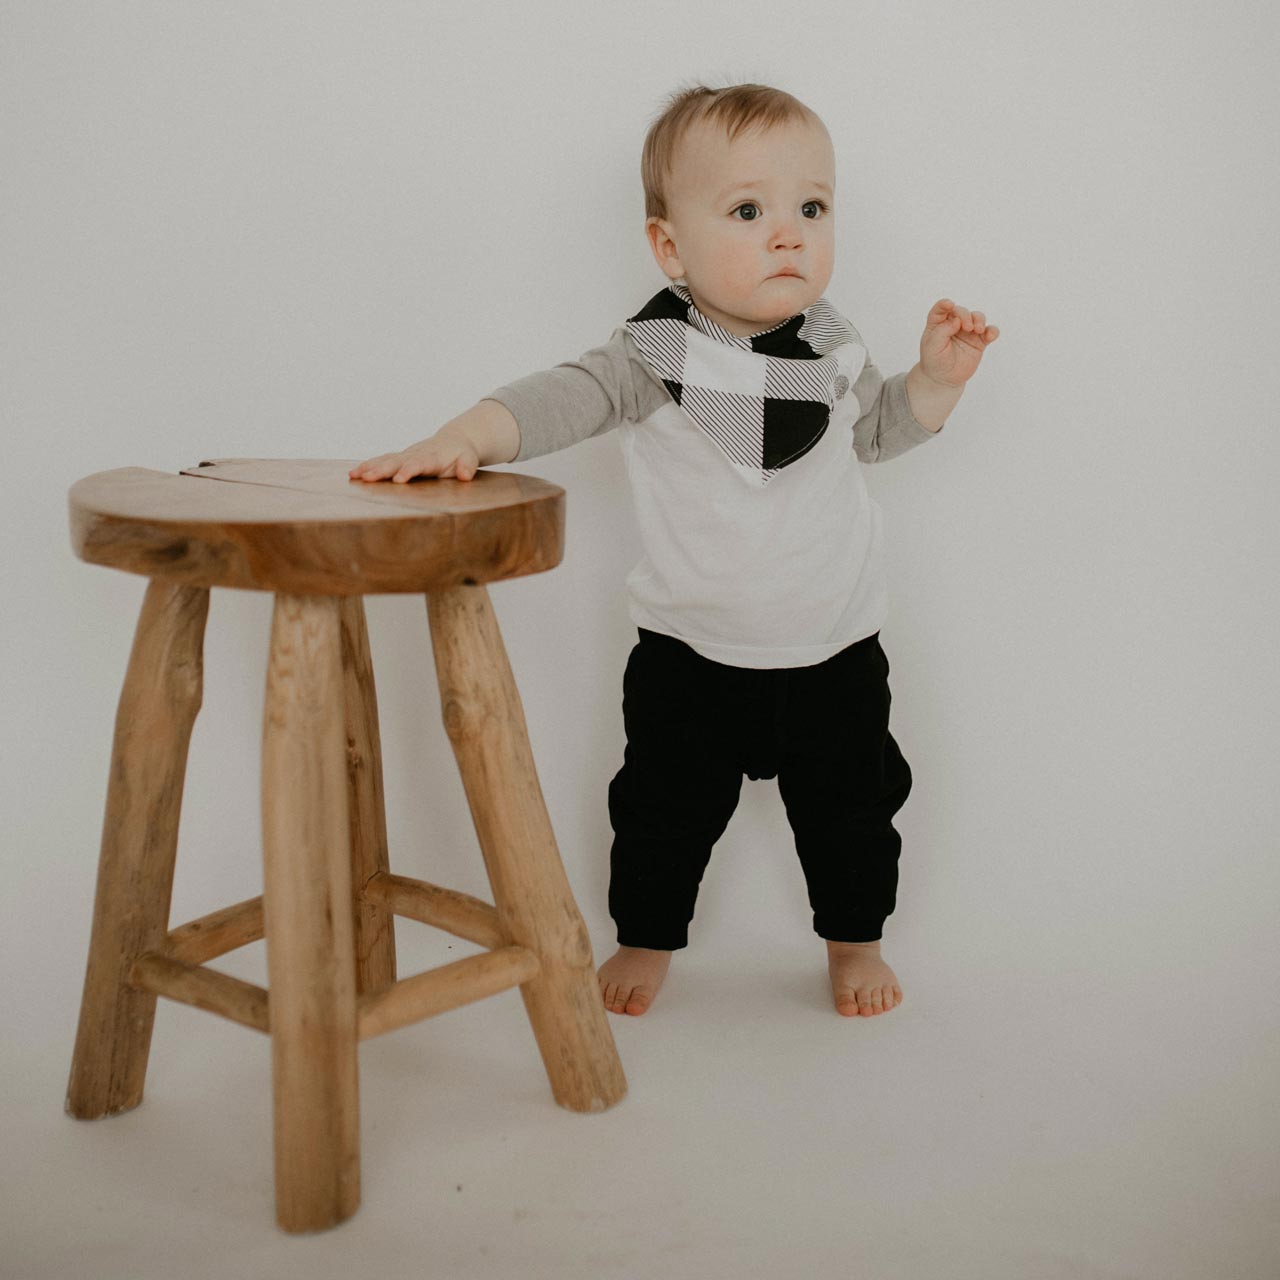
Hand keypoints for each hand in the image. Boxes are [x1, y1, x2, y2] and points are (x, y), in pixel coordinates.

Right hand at [348, 427, 480, 482]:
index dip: (409, 470)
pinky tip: (353, 474)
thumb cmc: (461, 454)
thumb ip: (467, 466)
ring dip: (369, 467)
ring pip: (385, 460)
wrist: (454, 440)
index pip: (419, 464)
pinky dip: (368, 466)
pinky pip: (381, 461)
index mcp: (432, 457)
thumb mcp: (470, 459)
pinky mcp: (399, 458)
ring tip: (354, 476)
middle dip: (382, 470)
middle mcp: (415, 454)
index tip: (398, 479)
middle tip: (368, 478)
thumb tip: (465, 475)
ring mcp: (405, 455)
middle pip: (396, 461)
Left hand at [918, 299, 998, 388]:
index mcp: (938, 323)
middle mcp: (954, 324)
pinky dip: (992, 331)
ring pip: (977, 317)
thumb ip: (942, 332)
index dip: (945, 304)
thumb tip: (957, 320)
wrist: (944, 379)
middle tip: (967, 327)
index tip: (950, 304)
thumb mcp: (932, 347)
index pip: (941, 309)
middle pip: (962, 312)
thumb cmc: (934, 361)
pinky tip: (991, 335)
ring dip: (980, 320)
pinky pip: (989, 332)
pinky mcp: (979, 341)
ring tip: (978, 329)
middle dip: (966, 316)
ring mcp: (968, 332)